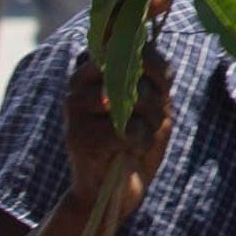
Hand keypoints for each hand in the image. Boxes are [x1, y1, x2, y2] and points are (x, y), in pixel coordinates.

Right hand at [58, 43, 173, 219]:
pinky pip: (123, 129)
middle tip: (151, 122)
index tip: (162, 92)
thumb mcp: (156, 101)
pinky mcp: (76, 136)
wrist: (119, 190)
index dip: (159, 70)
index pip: (136, 48)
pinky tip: (131, 150)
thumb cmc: (139, 139)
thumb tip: (144, 45)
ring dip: (150, 122)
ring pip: (130, 99)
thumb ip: (153, 72)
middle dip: (156, 101)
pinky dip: (139, 141)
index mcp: (96, 66)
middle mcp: (78, 80)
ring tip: (140, 137)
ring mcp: (73, 107)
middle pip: (135, 72)